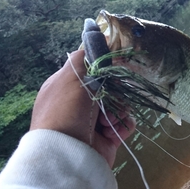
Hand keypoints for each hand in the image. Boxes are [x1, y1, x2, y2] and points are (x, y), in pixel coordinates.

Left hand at [30, 50, 135, 166]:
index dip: (102, 65)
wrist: (66, 153)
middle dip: (114, 90)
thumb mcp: (70, 77)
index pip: (88, 69)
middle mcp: (78, 103)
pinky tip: (113, 129)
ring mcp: (93, 121)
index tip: (114, 62)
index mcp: (65, 87)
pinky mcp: (107, 137)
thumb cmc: (65, 110)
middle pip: (108, 87)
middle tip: (112, 92)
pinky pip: (124, 124)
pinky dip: (123, 125)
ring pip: (119, 104)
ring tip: (108, 118)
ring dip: (118, 109)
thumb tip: (92, 37)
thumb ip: (82, 58)